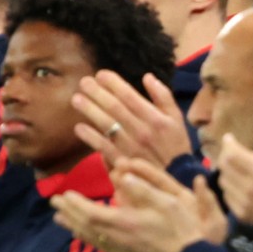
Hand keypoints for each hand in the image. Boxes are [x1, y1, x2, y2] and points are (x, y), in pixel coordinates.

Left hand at [52, 160, 225, 251]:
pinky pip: (100, 247)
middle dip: (69, 213)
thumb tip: (120, 172)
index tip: (63, 195)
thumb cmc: (186, 228)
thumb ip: (142, 187)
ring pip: (91, 238)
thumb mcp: (169, 200)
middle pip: (85, 226)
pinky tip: (82, 235)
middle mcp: (118, 239)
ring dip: (73, 226)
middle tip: (54, 203)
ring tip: (60, 218)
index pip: (91, 213)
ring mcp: (122, 251)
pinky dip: (87, 238)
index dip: (75, 204)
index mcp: (126, 222)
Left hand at [72, 70, 191, 168]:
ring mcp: (130, 146)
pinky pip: (103, 147)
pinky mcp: (122, 160)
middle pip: (115, 108)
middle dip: (97, 93)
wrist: (176, 177)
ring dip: (90, 111)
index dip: (113, 84)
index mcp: (155, 117)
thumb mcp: (176, 118)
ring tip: (76, 99)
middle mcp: (142, 130)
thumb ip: (163, 96)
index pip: (130, 96)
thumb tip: (147, 76)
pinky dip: (90, 137)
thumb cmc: (175, 145)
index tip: (100, 74)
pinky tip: (78, 127)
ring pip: (106, 125)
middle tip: (83, 82)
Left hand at [216, 134, 252, 226]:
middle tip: (237, 153)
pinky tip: (243, 185)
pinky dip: (231, 186)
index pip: (233, 155)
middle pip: (224, 166)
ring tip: (243, 170)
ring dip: (229, 171)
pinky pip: (227, 195)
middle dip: (227, 155)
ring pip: (224, 180)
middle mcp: (249, 189)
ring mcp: (242, 203)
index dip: (228, 144)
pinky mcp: (240, 213)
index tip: (229, 138)